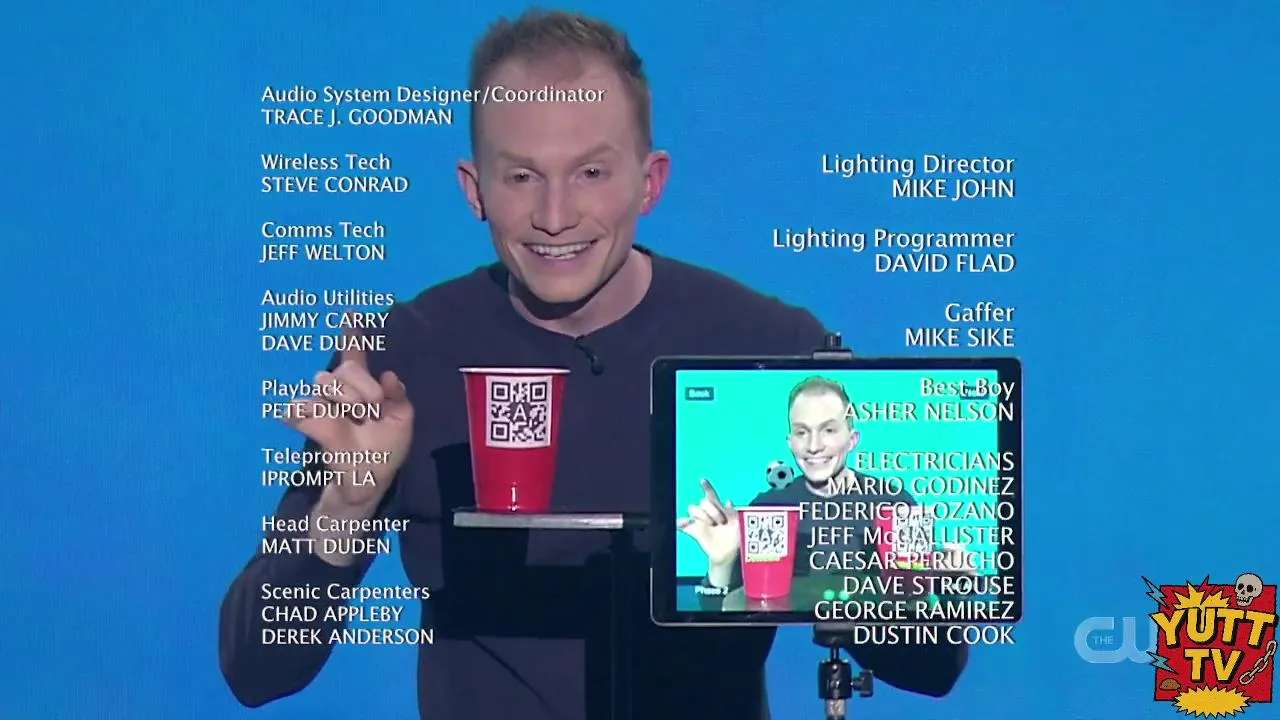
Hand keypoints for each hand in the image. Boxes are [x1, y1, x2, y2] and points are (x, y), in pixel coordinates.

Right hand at [285, 327, 413, 510]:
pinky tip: (316, 416)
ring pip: (325, 381)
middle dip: (363, 385)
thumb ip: (399, 397)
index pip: (355, 356)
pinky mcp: (307, 421)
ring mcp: (323, 405)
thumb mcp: (401, 423)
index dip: (352, 334)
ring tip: (356, 418)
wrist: (366, 482)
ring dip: (345, 397)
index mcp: (365, 387)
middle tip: (371, 408)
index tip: (351, 312)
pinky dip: (308, 409)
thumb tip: (388, 374)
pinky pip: (300, 405)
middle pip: (344, 369)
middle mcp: (342, 391)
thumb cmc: (384, 451)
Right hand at [678, 479, 740, 568]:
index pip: (711, 495)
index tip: (703, 481)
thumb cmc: (735, 538)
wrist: (728, 554)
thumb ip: (734, 512)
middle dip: (712, 510)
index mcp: (719, 509)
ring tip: (711, 524)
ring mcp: (701, 522)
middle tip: (721, 522)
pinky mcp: (694, 531)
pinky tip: (684, 523)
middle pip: (703, 502)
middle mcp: (708, 513)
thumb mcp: (739, 524)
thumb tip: (727, 501)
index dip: (706, 487)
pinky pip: (683, 524)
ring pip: (693, 509)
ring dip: (701, 515)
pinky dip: (682, 522)